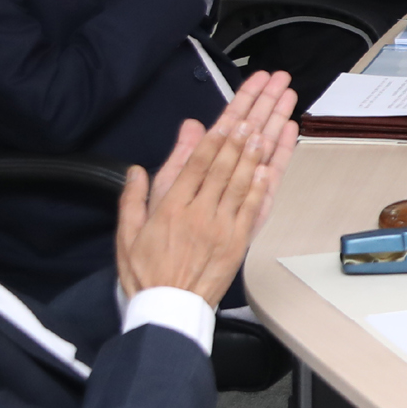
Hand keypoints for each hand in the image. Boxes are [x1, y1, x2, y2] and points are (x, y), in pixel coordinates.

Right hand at [117, 71, 298, 307]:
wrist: (168, 311)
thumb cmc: (145, 272)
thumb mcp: (128, 232)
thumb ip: (136, 196)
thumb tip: (140, 167)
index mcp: (171, 207)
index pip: (199, 162)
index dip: (220, 134)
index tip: (236, 113)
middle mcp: (200, 212)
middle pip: (228, 160)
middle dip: (251, 123)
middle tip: (269, 96)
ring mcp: (223, 226)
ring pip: (246, 178)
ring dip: (264, 144)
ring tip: (278, 116)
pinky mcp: (239, 241)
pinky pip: (255, 206)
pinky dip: (266, 181)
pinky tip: (275, 159)